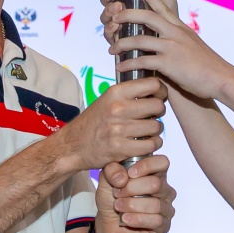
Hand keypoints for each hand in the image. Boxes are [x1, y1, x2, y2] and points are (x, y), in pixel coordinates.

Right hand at [45, 76, 165, 175]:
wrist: (73, 145)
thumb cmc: (94, 122)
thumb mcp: (107, 99)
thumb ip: (129, 94)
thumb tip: (155, 89)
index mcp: (116, 92)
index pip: (153, 84)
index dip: (160, 91)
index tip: (158, 98)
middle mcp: (118, 108)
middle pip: (158, 106)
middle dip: (158, 113)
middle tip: (151, 117)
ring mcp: (119, 129)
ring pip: (157, 127)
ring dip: (155, 131)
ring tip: (146, 132)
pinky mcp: (121, 148)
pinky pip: (151, 144)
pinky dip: (151, 145)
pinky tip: (144, 143)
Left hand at [97, 153, 175, 232]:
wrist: (107, 225)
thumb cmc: (112, 200)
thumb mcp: (106, 181)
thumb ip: (111, 171)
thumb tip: (123, 176)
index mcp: (154, 174)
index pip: (162, 162)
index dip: (146, 166)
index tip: (129, 174)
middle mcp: (164, 190)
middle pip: (156, 184)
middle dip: (132, 189)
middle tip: (117, 194)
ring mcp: (165, 209)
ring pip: (155, 204)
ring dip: (132, 205)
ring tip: (118, 207)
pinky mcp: (163, 226)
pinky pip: (156, 220)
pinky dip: (137, 219)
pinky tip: (126, 219)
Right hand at [99, 0, 182, 50]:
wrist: (169, 53)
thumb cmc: (167, 25)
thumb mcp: (169, 5)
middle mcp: (120, 10)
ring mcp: (117, 25)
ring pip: (105, 15)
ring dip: (108, 9)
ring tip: (117, 6)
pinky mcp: (117, 41)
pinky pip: (108, 34)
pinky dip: (110, 29)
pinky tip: (115, 26)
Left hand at [106, 0, 233, 101]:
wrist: (221, 79)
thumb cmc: (208, 67)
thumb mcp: (195, 46)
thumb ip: (182, 40)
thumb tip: (174, 40)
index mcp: (181, 28)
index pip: (164, 7)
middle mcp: (176, 33)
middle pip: (147, 17)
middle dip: (127, 14)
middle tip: (113, 16)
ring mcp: (172, 47)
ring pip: (140, 39)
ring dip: (122, 43)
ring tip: (111, 48)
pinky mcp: (169, 63)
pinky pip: (142, 60)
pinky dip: (129, 64)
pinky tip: (120, 67)